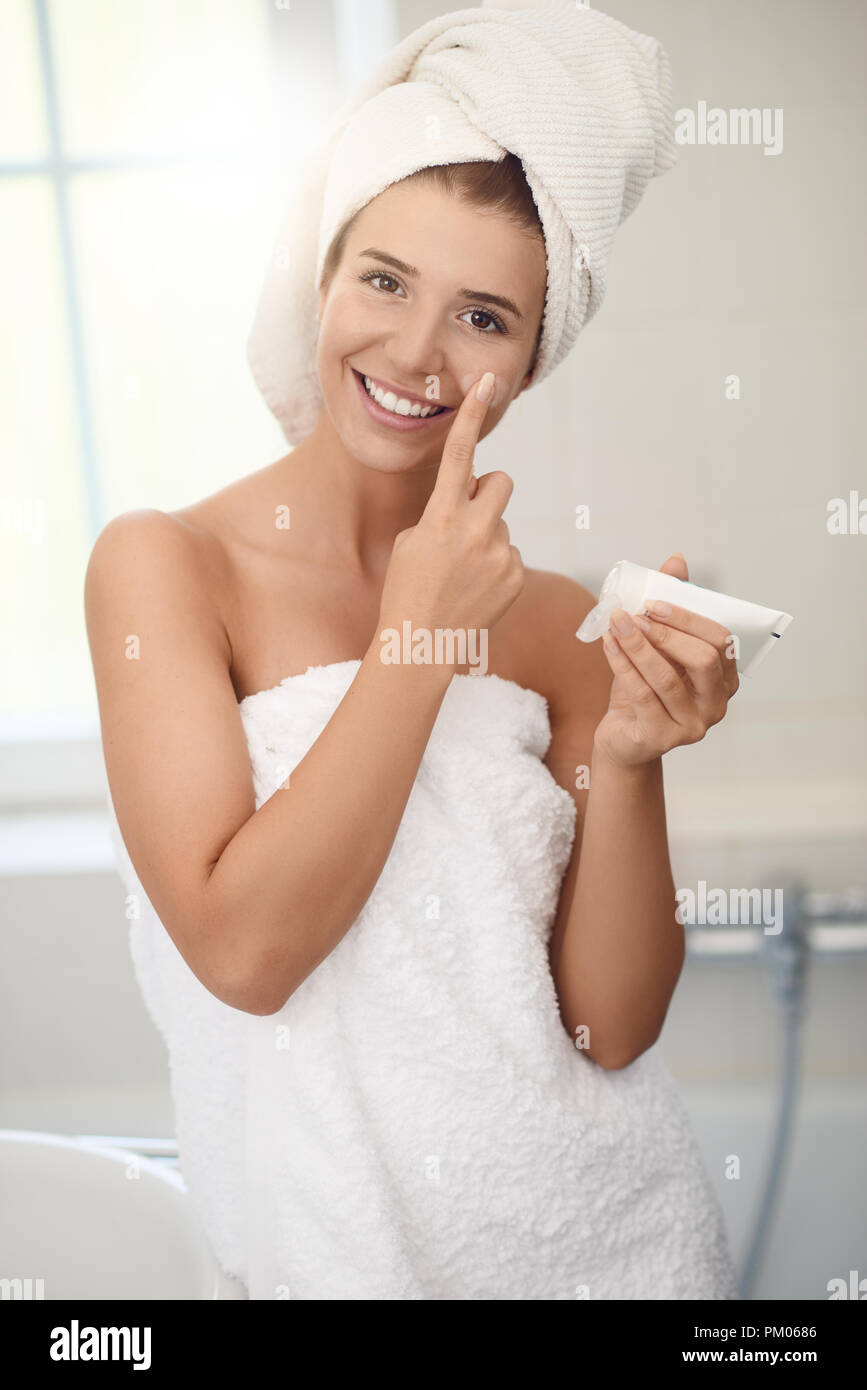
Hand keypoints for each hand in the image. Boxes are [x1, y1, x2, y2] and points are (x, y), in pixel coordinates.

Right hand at [377, 373, 523, 673]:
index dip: (472, 415)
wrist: (421, 646)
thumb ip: (442, 513)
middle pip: (501, 482)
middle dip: (488, 491)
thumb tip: (470, 501)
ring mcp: (500, 554)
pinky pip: (510, 555)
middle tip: (469, 516)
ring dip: (487, 538)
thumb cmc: (406, 591)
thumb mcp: (410, 542)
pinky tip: (476, 590)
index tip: (487, 382)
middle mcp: (475, 531)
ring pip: (502, 525)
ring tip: (463, 573)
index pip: (459, 454)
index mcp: (441, 517)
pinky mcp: (516, 576)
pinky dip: (496, 567)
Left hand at [593, 553, 739, 767]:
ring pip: (668, 678)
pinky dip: (622, 666)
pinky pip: (642, 696)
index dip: (688, 618)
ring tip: (616, 623)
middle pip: (704, 659)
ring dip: (638, 646)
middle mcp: (717, 705)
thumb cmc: (645, 688)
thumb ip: (671, 608)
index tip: (653, 602)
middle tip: (635, 615)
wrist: (623, 737)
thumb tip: (676, 561)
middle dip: (668, 632)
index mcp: (725, 679)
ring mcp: (693, 726)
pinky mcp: (662, 739)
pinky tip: (608, 645)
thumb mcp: (659, 647)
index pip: (720, 640)